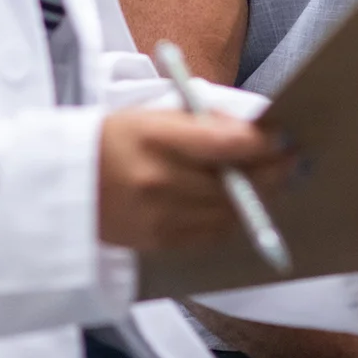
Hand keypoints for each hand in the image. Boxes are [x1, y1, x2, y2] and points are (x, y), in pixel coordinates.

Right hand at [97, 109, 287, 251]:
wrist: (64, 185)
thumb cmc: (111, 140)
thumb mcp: (149, 115)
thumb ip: (200, 121)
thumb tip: (251, 131)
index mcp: (154, 137)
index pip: (225, 143)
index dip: (263, 143)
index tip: (286, 138)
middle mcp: (158, 180)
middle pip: (234, 182)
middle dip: (271, 171)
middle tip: (293, 161)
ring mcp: (158, 216)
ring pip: (228, 213)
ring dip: (256, 198)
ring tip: (272, 182)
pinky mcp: (158, 242)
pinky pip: (211, 234)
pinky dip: (230, 219)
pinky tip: (238, 205)